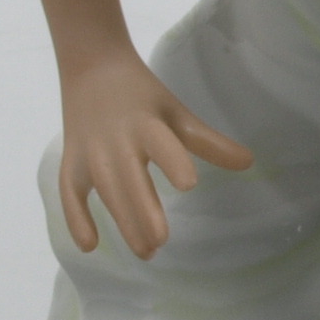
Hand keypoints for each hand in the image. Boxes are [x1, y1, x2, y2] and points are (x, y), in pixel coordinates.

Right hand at [56, 52, 251, 255]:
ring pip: (104, 190)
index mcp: (146, 123)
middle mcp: (116, 139)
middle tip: (161, 240)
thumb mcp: (176, 113)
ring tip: (146, 251)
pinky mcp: (72, 162)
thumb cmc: (143, 97)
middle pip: (129, 176)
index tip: (188, 184)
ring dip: (122, 221)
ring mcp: (90, 152)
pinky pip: (69, 193)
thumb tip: (249, 162)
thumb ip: (209, 142)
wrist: (92, 68)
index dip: (172, 161)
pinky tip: (90, 246)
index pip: (160, 142)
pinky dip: (76, 219)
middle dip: (142, 209)